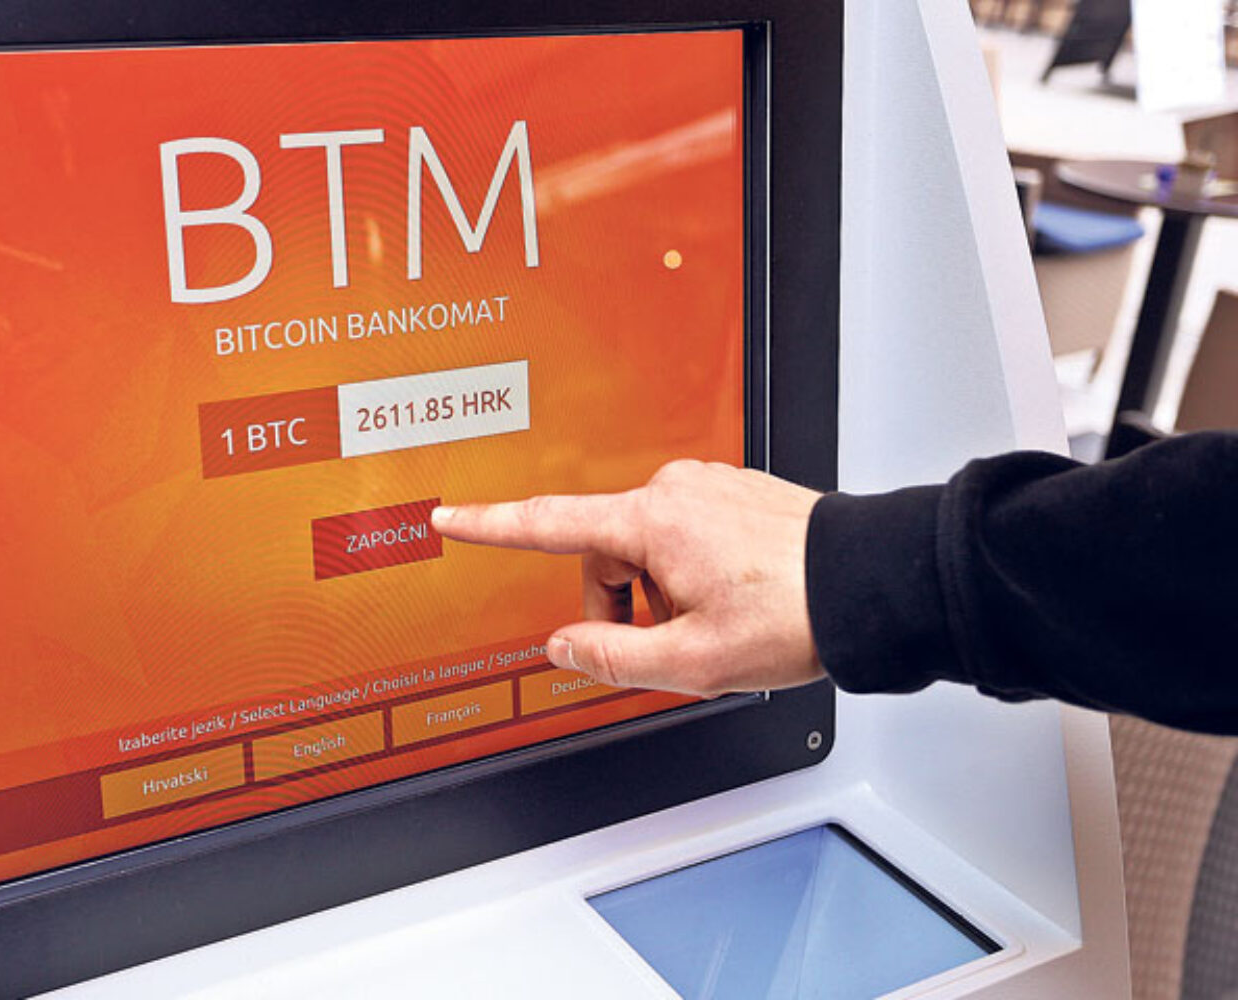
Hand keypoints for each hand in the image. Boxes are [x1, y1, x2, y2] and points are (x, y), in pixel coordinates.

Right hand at [431, 460, 825, 697]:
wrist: (871, 583)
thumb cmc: (797, 613)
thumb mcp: (693, 661)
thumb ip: (612, 657)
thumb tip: (565, 647)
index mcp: (653, 522)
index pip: (547, 524)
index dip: (491, 526)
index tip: (451, 517)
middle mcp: (676, 490)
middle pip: (606, 553)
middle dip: (622, 604)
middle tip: (665, 645)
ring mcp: (709, 488)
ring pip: (650, 549)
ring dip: (662, 592)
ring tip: (714, 625)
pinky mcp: (736, 494)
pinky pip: (687, 537)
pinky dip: (692, 574)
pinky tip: (734, 601)